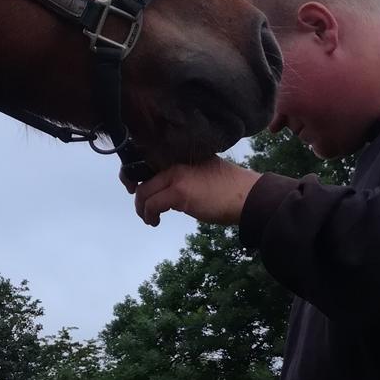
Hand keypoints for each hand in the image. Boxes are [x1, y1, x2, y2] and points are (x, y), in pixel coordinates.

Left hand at [125, 157, 260, 227]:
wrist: (247, 195)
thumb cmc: (230, 189)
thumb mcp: (202, 176)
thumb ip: (184, 178)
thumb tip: (167, 194)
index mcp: (181, 157)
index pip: (148, 160)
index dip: (134, 175)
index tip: (133, 188)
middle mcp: (176, 162)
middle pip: (141, 178)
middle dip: (137, 196)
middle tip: (143, 209)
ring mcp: (177, 176)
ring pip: (143, 193)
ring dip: (142, 210)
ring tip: (150, 219)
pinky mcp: (179, 192)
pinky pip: (152, 204)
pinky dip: (149, 215)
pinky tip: (155, 222)